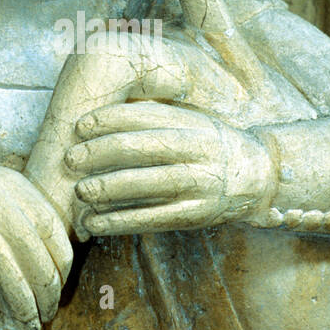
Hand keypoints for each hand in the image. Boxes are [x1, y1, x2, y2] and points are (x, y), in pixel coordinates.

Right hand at [0, 152, 72, 325]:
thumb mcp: (14, 186)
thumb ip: (38, 215)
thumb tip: (61, 258)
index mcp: (24, 199)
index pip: (59, 246)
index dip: (64, 274)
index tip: (59, 286)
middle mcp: (4, 219)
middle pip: (41, 272)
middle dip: (48, 300)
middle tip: (47, 313)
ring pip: (15, 289)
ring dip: (25, 314)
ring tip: (28, 325)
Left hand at [65, 102, 276, 235]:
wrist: (258, 176)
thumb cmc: (209, 146)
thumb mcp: (192, 122)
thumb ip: (157, 116)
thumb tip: (103, 106)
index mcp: (193, 124)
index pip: (146, 117)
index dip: (110, 119)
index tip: (80, 126)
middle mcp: (198, 151)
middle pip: (143, 148)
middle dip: (102, 152)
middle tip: (71, 158)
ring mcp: (199, 184)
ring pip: (147, 185)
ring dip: (108, 189)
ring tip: (79, 191)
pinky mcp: (195, 215)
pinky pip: (152, 219)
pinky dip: (120, 221)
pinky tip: (94, 222)